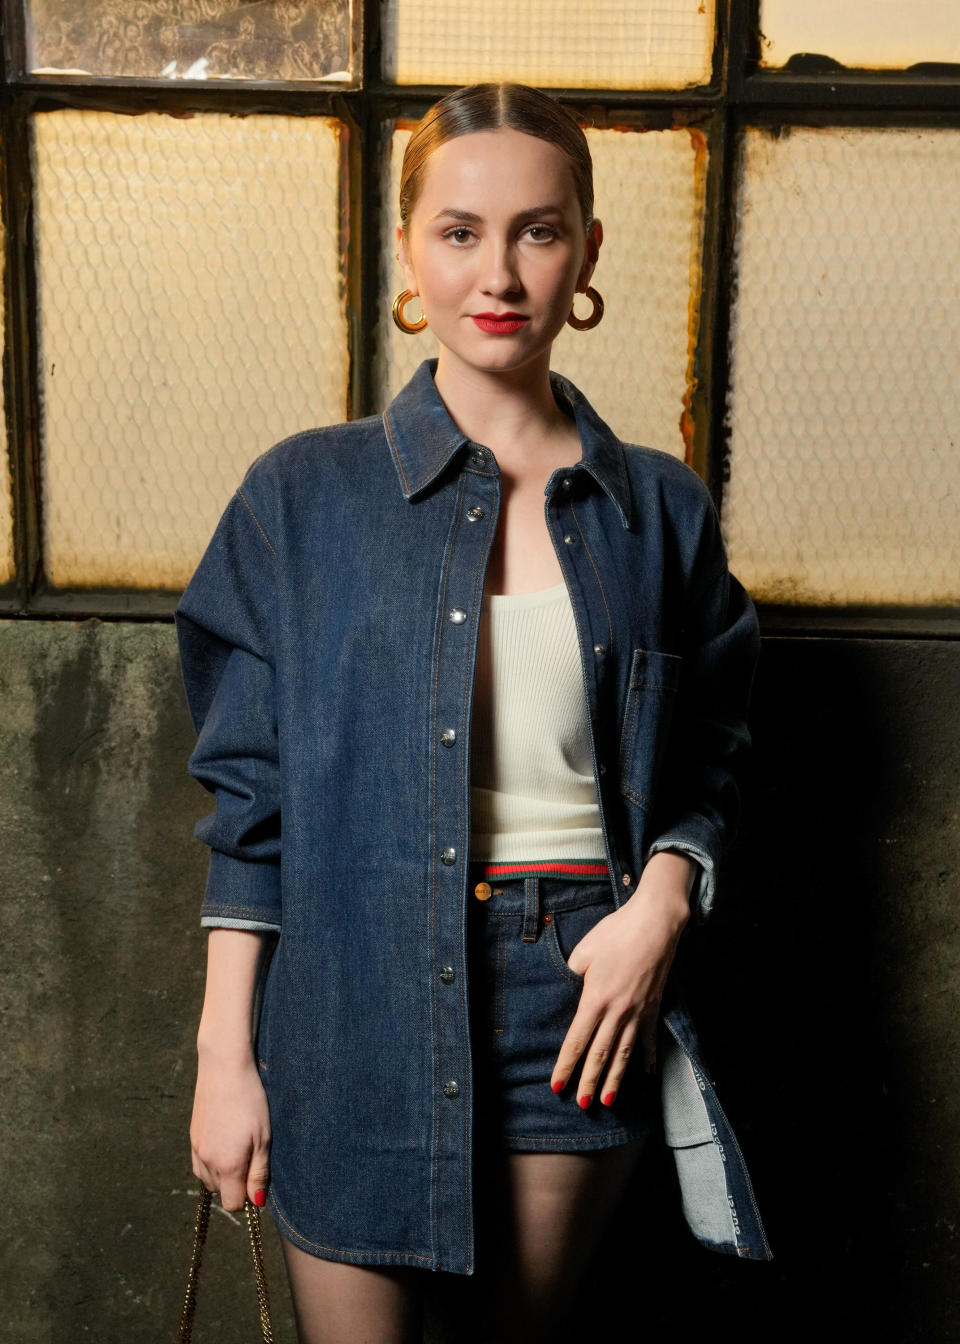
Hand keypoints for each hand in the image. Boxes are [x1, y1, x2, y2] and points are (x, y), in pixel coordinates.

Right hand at [191, 1047, 271, 1212]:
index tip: (258, 1178)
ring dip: (223, 1175)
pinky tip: (225, 1142)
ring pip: (208, 1180)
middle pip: (220, 1193)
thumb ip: (258, 1173)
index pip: (233, 1204)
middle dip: (236, 1185)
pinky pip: (200, 1164)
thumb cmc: (250, 1101)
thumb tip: (256, 1203)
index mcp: (226, 1165)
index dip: (248, 1197)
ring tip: (239, 1148)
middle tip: (252, 1157)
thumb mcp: (263, 1138)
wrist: (224, 1068)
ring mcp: (196, 1149)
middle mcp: (206, 1162)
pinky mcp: (192, 1137)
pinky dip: (212, 1163)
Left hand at [549, 855, 693, 1108]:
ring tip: (609, 1100)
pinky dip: (647, 1057)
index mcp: (595, 999)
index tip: (557, 1086)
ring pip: (624, 1053)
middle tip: (582, 1105)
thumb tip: (575, 985)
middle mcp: (617, 1011)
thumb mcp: (584, 950)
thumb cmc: (616, 932)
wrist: (655, 923)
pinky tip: (647, 1074)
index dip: (566, 1065)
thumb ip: (575, 972)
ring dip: (616, 1078)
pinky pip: (649, 1038)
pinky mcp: (654, 1006)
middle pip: (600, 1054)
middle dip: (590, 1082)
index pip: (577, 1041)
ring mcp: (638, 1011)